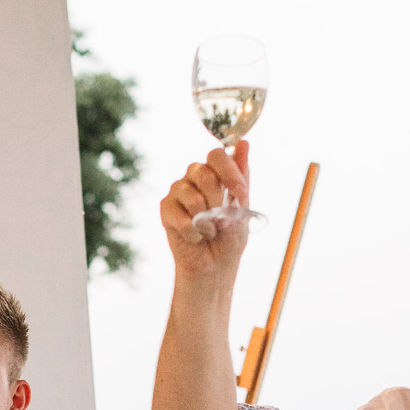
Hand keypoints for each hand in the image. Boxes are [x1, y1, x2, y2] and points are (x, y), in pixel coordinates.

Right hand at [160, 142, 251, 288]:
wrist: (214, 266)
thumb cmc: (230, 237)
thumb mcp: (243, 206)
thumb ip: (242, 176)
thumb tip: (244, 142)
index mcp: (216, 172)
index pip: (218, 155)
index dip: (230, 173)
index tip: (241, 195)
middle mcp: (195, 176)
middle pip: (204, 173)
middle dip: (218, 201)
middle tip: (221, 220)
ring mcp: (178, 190)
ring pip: (192, 195)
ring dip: (206, 220)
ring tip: (209, 231)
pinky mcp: (166, 208)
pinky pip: (178, 215)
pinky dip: (192, 232)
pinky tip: (196, 238)